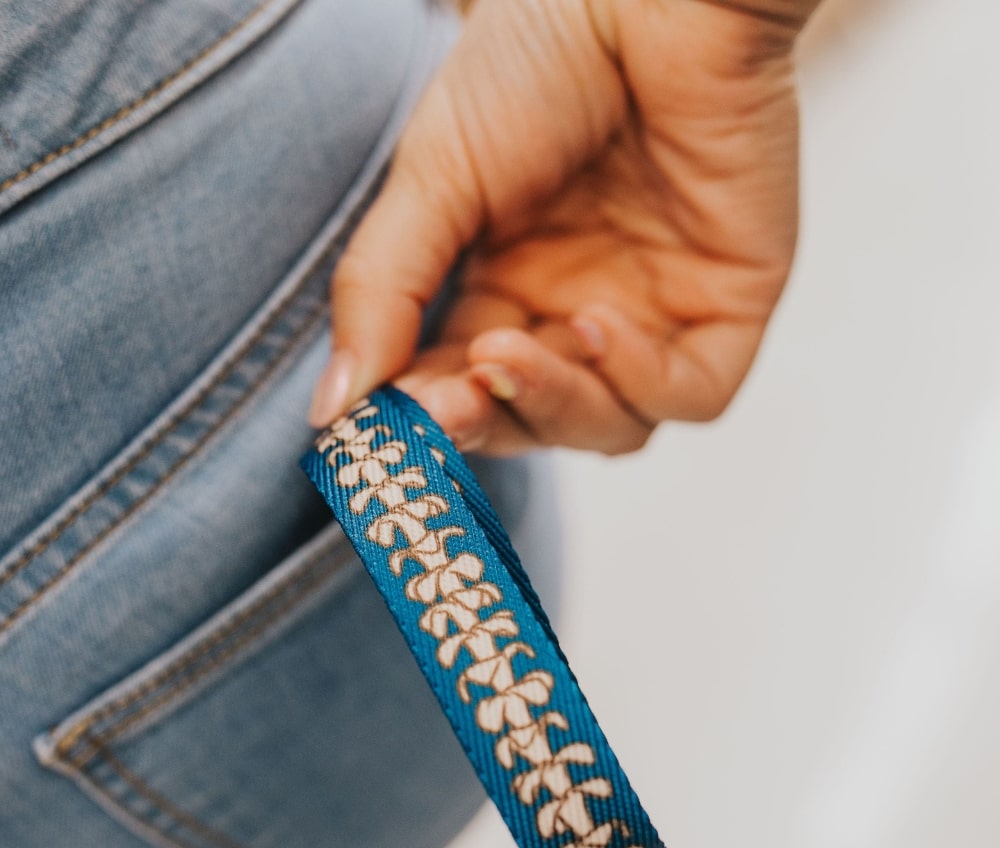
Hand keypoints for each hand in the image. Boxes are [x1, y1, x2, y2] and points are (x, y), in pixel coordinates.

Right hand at [309, 0, 814, 453]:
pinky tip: (599, 322)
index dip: (431, 417)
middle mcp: (577, 311)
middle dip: (489, 422)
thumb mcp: (432, 178)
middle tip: (449, 400)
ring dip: (555, 408)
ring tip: (509, 351)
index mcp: (507, 289)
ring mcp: (655, 313)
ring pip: (612, 426)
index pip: (465, 391)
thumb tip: (330, 409)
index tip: (386, 423)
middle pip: (537, 423)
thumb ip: (382, 293)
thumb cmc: (536, 60)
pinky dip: (640, 380)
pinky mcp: (727, 302)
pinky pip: (693, 393)